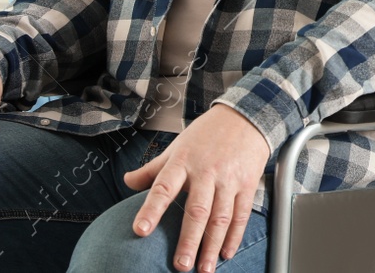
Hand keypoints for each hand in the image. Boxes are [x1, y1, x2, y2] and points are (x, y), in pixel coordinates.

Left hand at [123, 104, 270, 271]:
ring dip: (212, 246)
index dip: (151, 210)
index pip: (163, 188)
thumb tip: (127, 181)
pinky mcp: (247, 184)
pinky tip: (225, 253)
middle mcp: (206, 172)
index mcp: (182, 162)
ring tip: (204, 269)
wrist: (246, 116)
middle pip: (197, 211)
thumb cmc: (207, 133)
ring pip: (220, 218)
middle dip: (189, 241)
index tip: (140, 230)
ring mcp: (228, 179)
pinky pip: (240, 215)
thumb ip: (152, 169)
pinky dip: (234, 236)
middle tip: (181, 266)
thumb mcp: (176, 146)